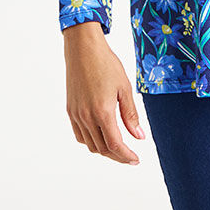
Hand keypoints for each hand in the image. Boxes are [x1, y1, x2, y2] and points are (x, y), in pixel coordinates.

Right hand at [63, 23, 144, 164]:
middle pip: (102, 148)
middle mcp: (86, 116)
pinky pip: (80, 135)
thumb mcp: (125, 89)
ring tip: (118, 148)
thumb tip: (139, 136)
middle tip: (130, 157)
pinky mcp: (70, 110)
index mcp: (102, 112)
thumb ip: (131, 115)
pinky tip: (102, 137)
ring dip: (104, 150)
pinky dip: (91, 141)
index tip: (135, 159)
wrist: (83, 49)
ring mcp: (76, 114)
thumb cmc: (106, 64)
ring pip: (90, 144)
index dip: (126, 156)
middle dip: (118, 156)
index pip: (115, 144)